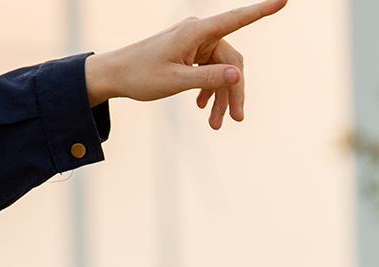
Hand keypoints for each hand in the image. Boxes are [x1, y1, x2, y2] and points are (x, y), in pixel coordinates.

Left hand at [84, 0, 285, 128]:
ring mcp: (195, 42)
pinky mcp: (190, 52)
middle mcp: (198, 33)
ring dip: (222, 96)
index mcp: (195, 32)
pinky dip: (210, 88)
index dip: (261, 11)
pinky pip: (211, 69)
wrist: (112, 76)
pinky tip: (205, 108)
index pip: (235, 19)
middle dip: (234, 91)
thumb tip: (238, 75)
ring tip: (217, 124)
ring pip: (222, 69)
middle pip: (232, 61)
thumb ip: (207, 78)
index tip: (283, 0)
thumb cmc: (139, 76)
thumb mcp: (174, 81)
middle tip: (235, 119)